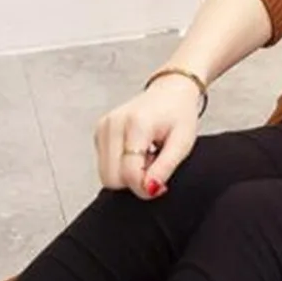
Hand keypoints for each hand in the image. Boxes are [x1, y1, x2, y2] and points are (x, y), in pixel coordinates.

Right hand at [94, 74, 200, 198]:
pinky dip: (121, 165)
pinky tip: (138, 153)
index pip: (129, 173)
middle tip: (154, 165)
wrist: (171, 91)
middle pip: (111, 178)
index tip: (161, 184)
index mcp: (136, 125)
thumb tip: (149, 189)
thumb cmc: (179, 115)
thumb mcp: (182, 144)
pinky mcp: (99, 132)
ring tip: (147, 157)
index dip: (145, 187)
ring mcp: (102, 127)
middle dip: (134, 181)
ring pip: (106, 175)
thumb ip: (164, 168)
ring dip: (128, 174)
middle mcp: (113, 124)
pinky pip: (105, 165)